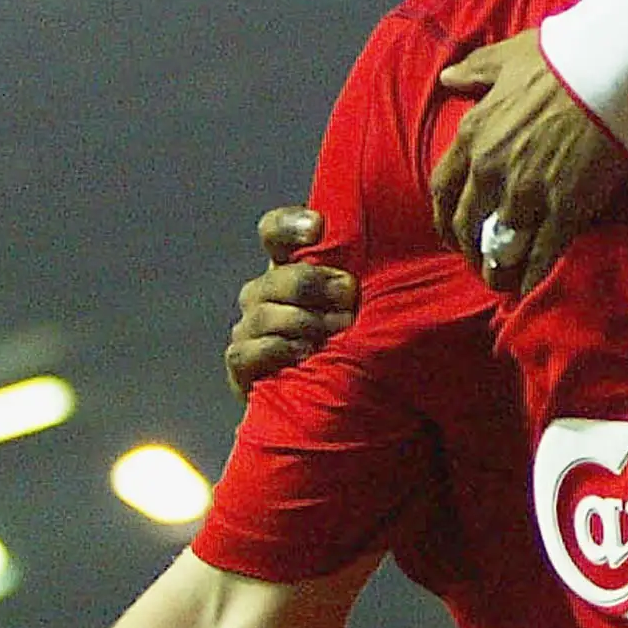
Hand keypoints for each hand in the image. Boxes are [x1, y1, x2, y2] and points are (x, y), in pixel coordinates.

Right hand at [227, 206, 355, 398]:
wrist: (345, 401)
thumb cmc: (362, 345)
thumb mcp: (369, 309)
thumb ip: (365, 283)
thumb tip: (384, 257)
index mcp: (294, 268)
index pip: (275, 233)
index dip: (289, 225)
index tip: (318, 228)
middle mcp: (267, 293)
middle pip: (278, 276)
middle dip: (314, 283)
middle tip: (349, 296)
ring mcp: (251, 327)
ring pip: (264, 313)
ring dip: (304, 321)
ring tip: (336, 333)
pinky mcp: (242, 363)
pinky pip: (246, 351)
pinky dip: (277, 349)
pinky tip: (306, 354)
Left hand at [427, 32, 627, 294]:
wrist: (610, 74)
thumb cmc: (559, 60)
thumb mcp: (505, 57)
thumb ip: (474, 72)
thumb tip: (448, 79)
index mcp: (473, 135)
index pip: (443, 188)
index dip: (444, 216)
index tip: (451, 230)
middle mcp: (491, 171)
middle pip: (467, 224)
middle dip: (469, 248)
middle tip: (477, 259)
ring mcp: (526, 193)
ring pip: (502, 244)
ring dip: (498, 267)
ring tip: (501, 279)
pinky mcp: (564, 209)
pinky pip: (542, 253)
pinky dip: (533, 275)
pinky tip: (529, 287)